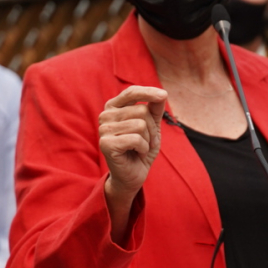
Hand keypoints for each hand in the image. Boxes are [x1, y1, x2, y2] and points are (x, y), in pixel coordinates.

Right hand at [99, 86, 166, 200]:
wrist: (133, 175)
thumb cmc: (141, 149)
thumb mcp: (152, 126)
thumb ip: (155, 109)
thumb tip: (162, 93)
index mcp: (114, 107)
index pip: (131, 92)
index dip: (148, 92)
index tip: (164, 95)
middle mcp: (106, 115)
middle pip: (141, 111)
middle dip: (151, 129)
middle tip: (147, 142)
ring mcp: (104, 129)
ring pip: (140, 125)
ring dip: (147, 140)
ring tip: (141, 149)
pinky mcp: (106, 144)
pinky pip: (136, 139)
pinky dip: (143, 149)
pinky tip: (137, 154)